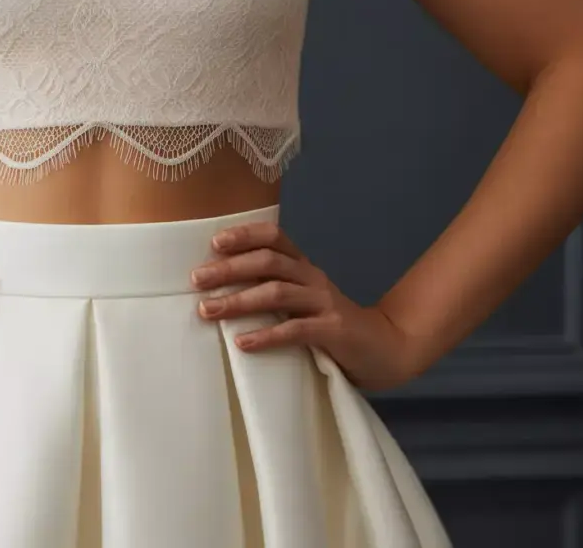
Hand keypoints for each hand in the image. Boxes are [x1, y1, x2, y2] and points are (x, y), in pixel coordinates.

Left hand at [190, 221, 422, 390]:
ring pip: (277, 293)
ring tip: (207, 311)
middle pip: (268, 262)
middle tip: (196, 280)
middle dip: (229, 269)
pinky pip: (295, 330)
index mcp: (303, 267)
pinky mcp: (333, 331)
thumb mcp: (301, 300)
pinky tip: (242, 343)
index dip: (245, 235)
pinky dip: (266, 335)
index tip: (215, 242)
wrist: (386, 348)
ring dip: (238, 301)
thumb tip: (217, 289)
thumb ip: (271, 289)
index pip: (274, 237)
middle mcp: (313, 278)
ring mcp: (324, 303)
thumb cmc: (330, 324)